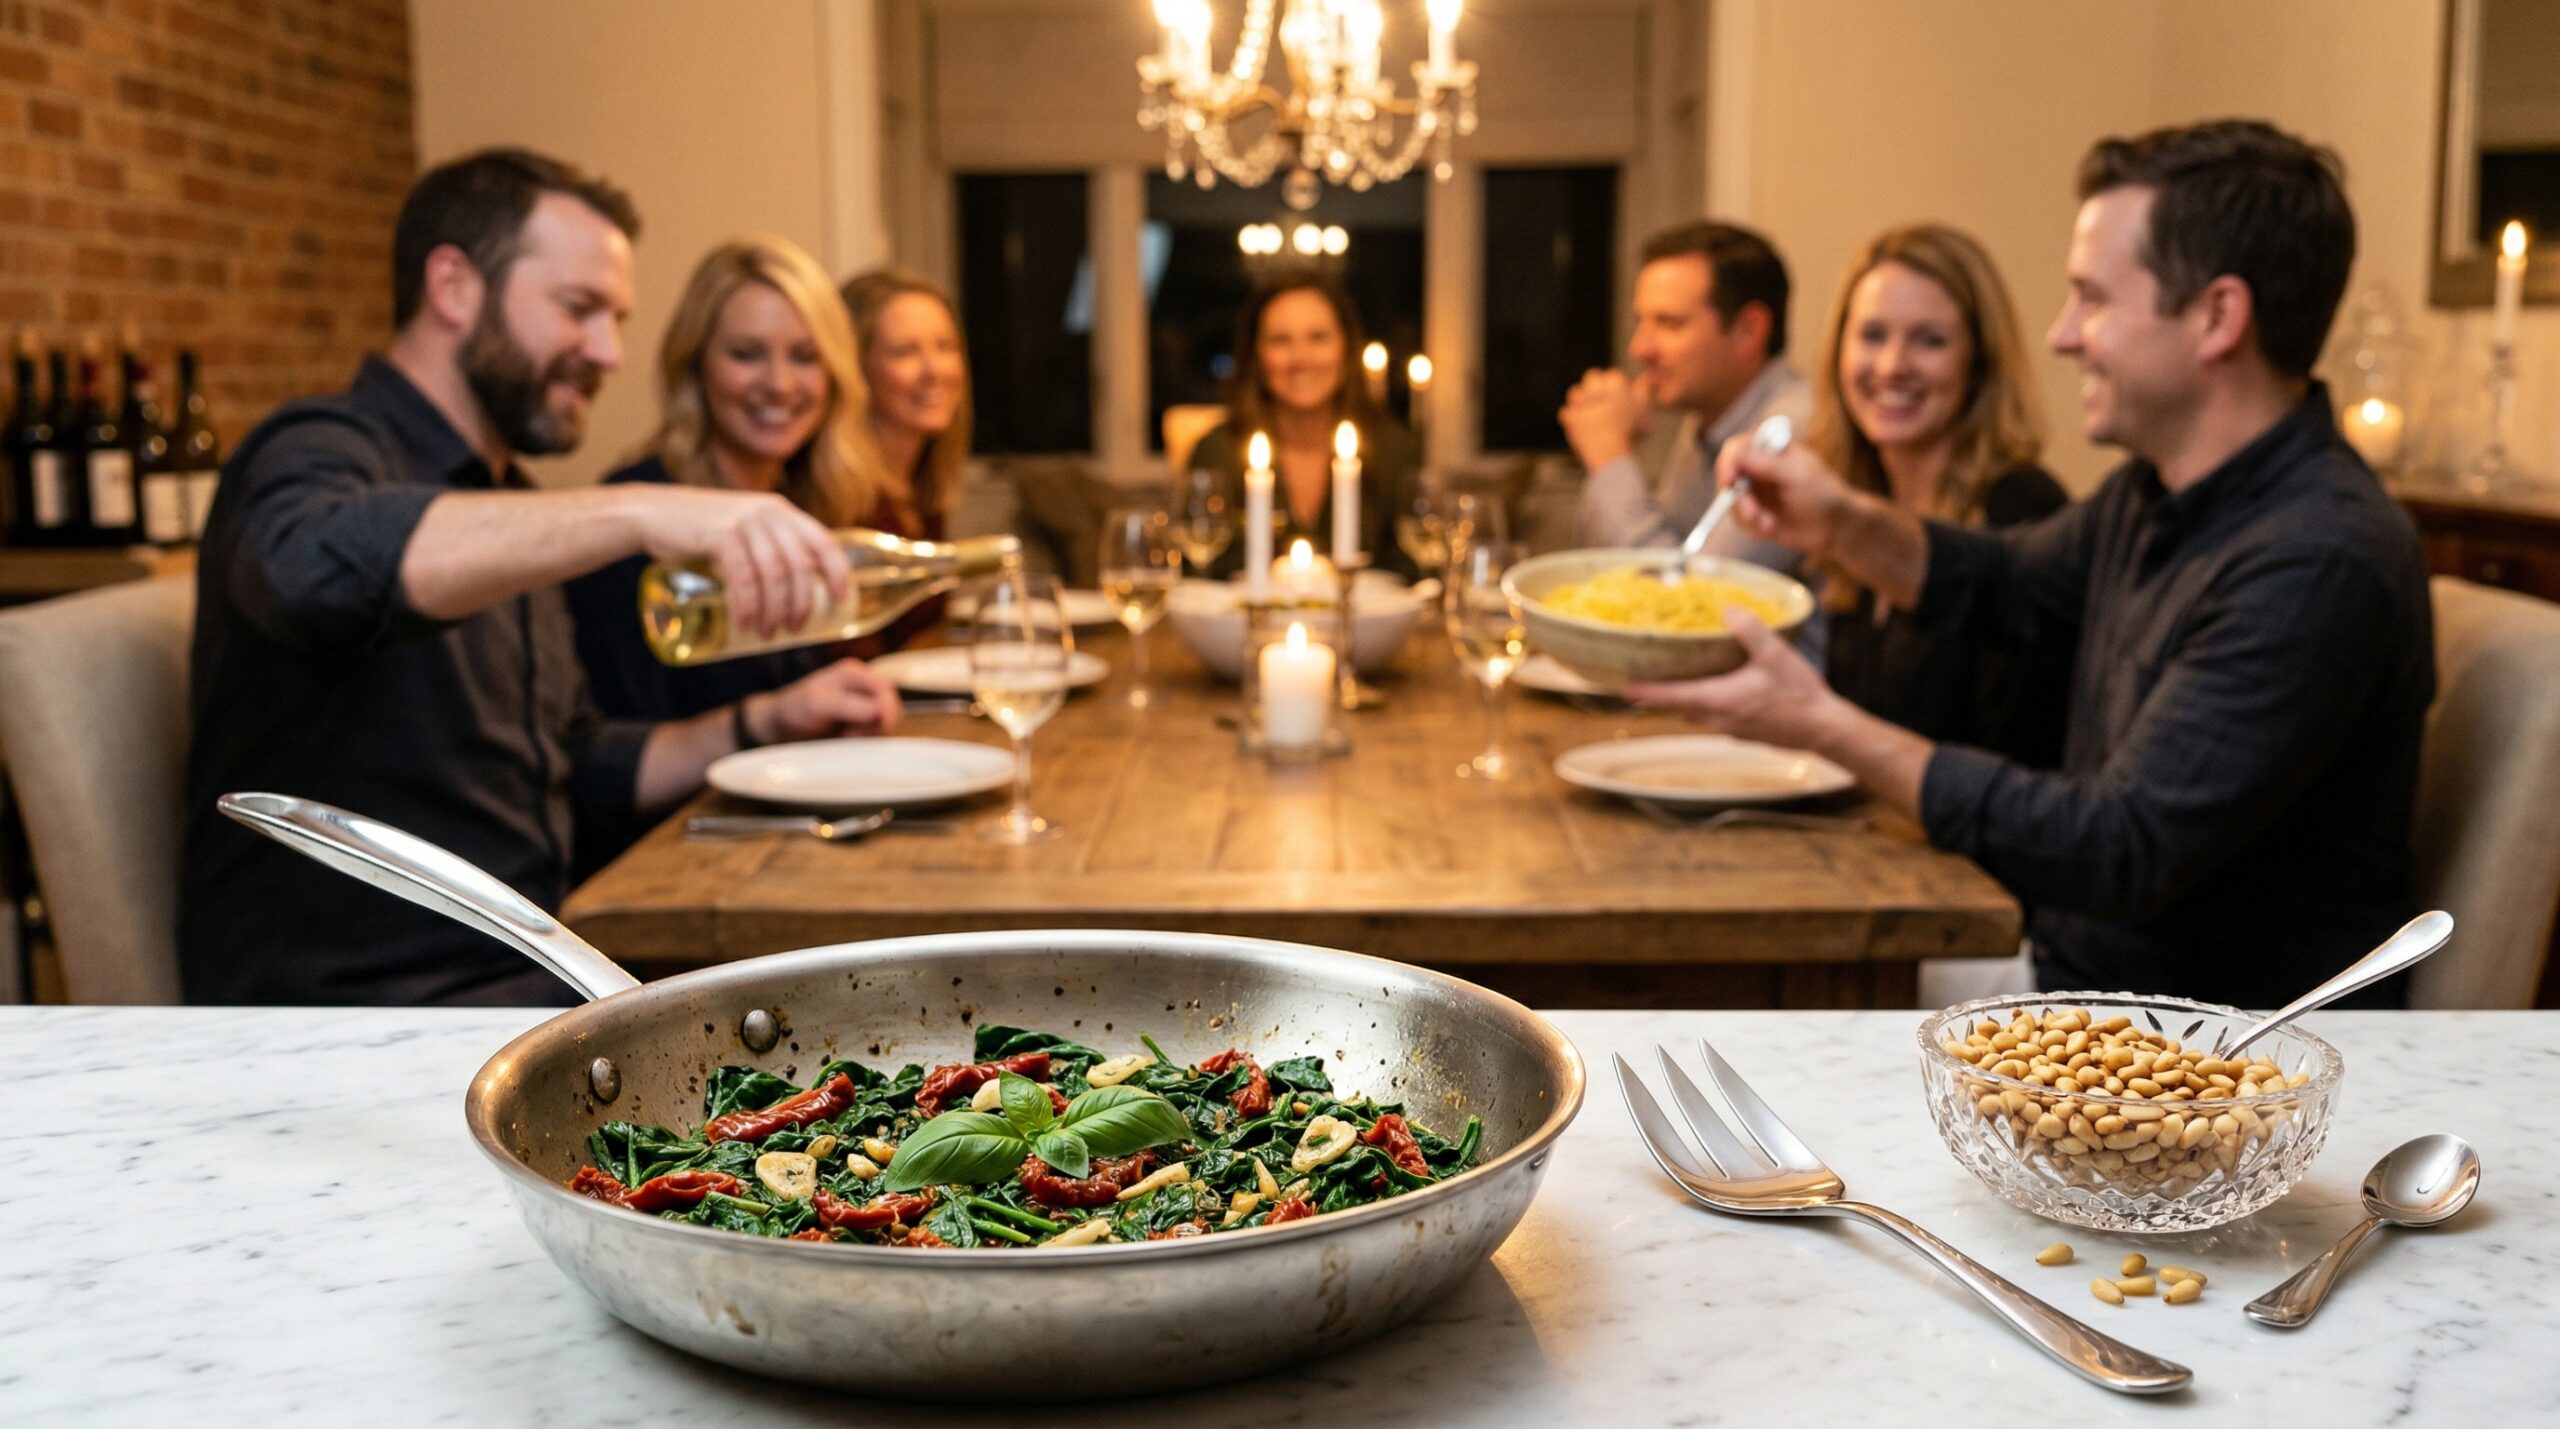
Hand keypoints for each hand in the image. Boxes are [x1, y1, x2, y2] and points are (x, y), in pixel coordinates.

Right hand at [619, 486, 849, 638]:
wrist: (653, 514)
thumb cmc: (702, 532)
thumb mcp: (744, 530)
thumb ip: (767, 547)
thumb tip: (793, 593)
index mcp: (781, 512)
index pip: (823, 542)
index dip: (837, 572)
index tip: (840, 601)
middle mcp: (768, 513)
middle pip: (799, 566)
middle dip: (801, 604)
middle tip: (793, 631)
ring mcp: (744, 522)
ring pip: (773, 575)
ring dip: (774, 611)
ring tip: (768, 634)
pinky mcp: (720, 535)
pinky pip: (743, 577)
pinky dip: (747, 605)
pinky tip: (745, 623)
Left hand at [759, 658, 903, 742]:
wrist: (780, 726)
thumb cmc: (794, 709)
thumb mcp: (819, 704)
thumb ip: (851, 706)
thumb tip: (880, 712)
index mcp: (853, 672)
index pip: (885, 689)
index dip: (887, 709)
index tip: (880, 727)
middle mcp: (861, 685)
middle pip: (889, 705)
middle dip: (876, 723)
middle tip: (850, 733)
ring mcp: (861, 702)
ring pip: (883, 721)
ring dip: (868, 732)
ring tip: (844, 734)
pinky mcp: (859, 719)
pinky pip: (874, 730)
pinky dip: (864, 738)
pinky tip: (845, 737)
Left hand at [1557, 368, 1642, 470]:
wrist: (1611, 452)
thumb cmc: (1629, 431)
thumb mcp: (1642, 410)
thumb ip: (1643, 391)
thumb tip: (1644, 378)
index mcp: (1616, 385)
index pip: (1613, 376)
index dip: (1615, 387)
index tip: (1617, 398)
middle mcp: (1597, 389)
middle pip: (1592, 377)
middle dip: (1595, 387)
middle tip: (1601, 401)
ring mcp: (1581, 403)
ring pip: (1575, 392)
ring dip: (1580, 401)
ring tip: (1588, 413)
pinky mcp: (1570, 417)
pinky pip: (1565, 413)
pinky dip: (1570, 419)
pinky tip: (1579, 426)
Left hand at [1624, 609, 1845, 751]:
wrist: (1823, 728)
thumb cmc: (1799, 694)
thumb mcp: (1775, 656)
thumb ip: (1749, 631)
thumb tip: (1727, 609)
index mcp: (1718, 699)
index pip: (1671, 696)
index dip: (1646, 691)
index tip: (1622, 687)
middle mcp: (1717, 718)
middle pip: (1677, 706)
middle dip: (1657, 694)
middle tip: (1639, 679)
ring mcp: (1728, 727)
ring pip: (1694, 712)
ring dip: (1679, 699)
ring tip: (1669, 680)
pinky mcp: (1740, 730)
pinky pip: (1711, 716)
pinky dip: (1701, 702)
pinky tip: (1710, 688)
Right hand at [1716, 432, 1856, 560]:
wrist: (1834, 526)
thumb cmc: (1822, 493)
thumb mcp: (1796, 475)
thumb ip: (1766, 464)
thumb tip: (1734, 454)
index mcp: (1768, 449)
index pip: (1735, 449)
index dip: (1727, 464)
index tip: (1729, 481)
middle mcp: (1756, 468)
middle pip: (1727, 478)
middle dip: (1739, 500)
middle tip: (1754, 514)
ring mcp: (1754, 491)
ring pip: (1731, 503)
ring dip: (1748, 517)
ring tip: (1770, 525)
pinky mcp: (1754, 513)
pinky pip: (1740, 522)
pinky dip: (1753, 528)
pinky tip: (1772, 529)